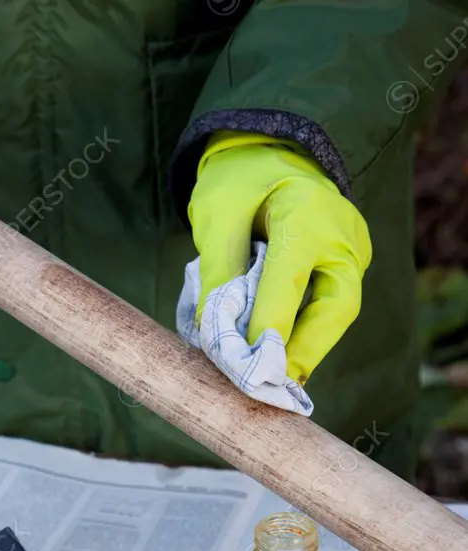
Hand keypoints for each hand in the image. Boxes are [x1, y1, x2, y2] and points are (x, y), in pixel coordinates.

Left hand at [188, 132, 371, 383]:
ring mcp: (351, 250)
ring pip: (338, 312)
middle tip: (272, 385)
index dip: (268, 326)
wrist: (271, 149)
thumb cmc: (239, 177)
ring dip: (306, 349)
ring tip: (272, 379)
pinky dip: (305, 333)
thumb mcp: (216, 212)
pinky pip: (329, 306)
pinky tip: (281, 357)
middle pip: (337, 307)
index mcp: (306, 212)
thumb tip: (215, 330)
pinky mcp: (347, 264)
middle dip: (305, 351)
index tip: (246, 365)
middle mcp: (341, 234)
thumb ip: (217, 270)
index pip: (289, 281)